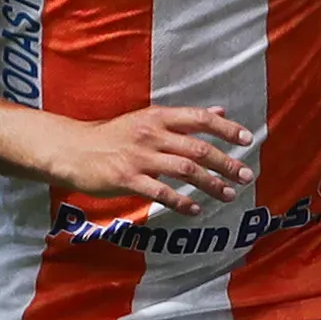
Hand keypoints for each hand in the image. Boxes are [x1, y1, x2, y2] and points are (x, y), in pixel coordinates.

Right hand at [44, 105, 254, 212]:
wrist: (72, 150)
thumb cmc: (112, 136)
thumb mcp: (147, 119)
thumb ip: (184, 118)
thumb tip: (220, 109)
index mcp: (157, 117)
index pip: (200, 119)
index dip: (226, 129)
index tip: (248, 140)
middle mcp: (151, 134)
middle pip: (198, 149)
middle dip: (227, 163)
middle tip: (246, 176)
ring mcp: (139, 157)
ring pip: (185, 171)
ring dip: (211, 185)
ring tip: (228, 195)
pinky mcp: (127, 179)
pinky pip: (162, 193)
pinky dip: (182, 202)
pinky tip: (196, 210)